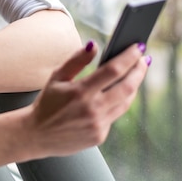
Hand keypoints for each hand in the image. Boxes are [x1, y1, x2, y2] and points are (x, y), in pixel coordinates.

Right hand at [25, 41, 148, 157]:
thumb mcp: (57, 77)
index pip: (113, 70)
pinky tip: (116, 94)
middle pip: (127, 87)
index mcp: (80, 92)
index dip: (129, 57)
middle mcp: (92, 109)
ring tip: (136, 73)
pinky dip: (118, 102)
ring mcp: (98, 125)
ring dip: (134, 86)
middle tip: (144, 59)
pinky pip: (115, 116)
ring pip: (126, 102)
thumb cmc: (47, 103)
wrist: (37, 135)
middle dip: (139, 70)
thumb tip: (94, 44)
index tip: (138, 47)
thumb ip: (76, 60)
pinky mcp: (100, 136)